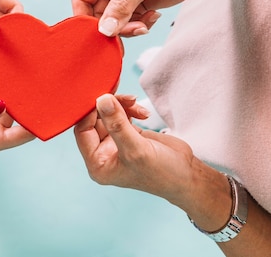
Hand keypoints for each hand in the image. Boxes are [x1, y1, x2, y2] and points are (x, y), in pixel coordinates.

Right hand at [71, 0, 197, 36]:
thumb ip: (121, 8)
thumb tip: (104, 31)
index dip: (85, 19)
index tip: (97, 34)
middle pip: (97, 16)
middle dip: (112, 27)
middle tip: (131, 31)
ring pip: (113, 24)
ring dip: (128, 29)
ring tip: (144, 23)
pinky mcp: (135, 6)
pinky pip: (128, 25)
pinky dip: (139, 26)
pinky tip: (152, 17)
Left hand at [74, 93, 197, 203]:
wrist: (187, 175)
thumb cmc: (161, 172)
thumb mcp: (136, 149)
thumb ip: (117, 124)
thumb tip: (101, 99)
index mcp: (97, 163)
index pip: (83, 130)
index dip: (91, 112)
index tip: (104, 96)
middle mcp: (103, 153)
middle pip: (95, 119)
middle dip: (109, 105)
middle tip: (125, 96)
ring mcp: (116, 142)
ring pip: (108, 113)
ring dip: (121, 104)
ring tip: (137, 104)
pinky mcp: (129, 133)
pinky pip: (121, 113)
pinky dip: (130, 108)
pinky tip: (143, 112)